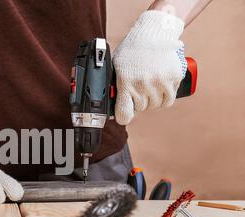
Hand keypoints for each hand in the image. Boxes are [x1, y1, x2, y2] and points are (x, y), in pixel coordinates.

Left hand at [113, 10, 186, 124]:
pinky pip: (168, 100)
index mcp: (125, 82)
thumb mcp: (116, 65)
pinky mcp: (173, 79)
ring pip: (155, 106)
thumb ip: (114, 84)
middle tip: (139, 90)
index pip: (124, 112)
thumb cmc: (132, 50)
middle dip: (139, 102)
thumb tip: (109, 102)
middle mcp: (142, 84)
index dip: (124, 117)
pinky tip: (160, 92)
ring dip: (152, 101)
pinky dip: (164, 99)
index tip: (124, 116)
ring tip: (149, 88)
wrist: (153, 33)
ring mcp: (159, 82)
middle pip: (141, 108)